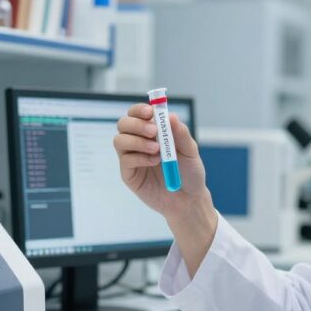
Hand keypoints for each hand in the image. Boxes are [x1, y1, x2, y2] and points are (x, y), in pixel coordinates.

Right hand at [114, 104, 217, 275]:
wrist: (189, 200)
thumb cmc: (189, 174)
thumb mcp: (190, 151)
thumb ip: (181, 133)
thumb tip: (170, 116)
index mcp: (153, 132)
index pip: (137, 114)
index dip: (139, 110)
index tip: (150, 113)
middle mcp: (139, 142)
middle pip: (123, 124)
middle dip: (136, 124)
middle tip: (154, 132)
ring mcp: (132, 158)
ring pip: (119, 140)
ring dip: (137, 141)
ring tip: (157, 150)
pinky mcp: (129, 174)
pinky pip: (125, 160)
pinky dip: (139, 157)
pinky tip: (154, 161)